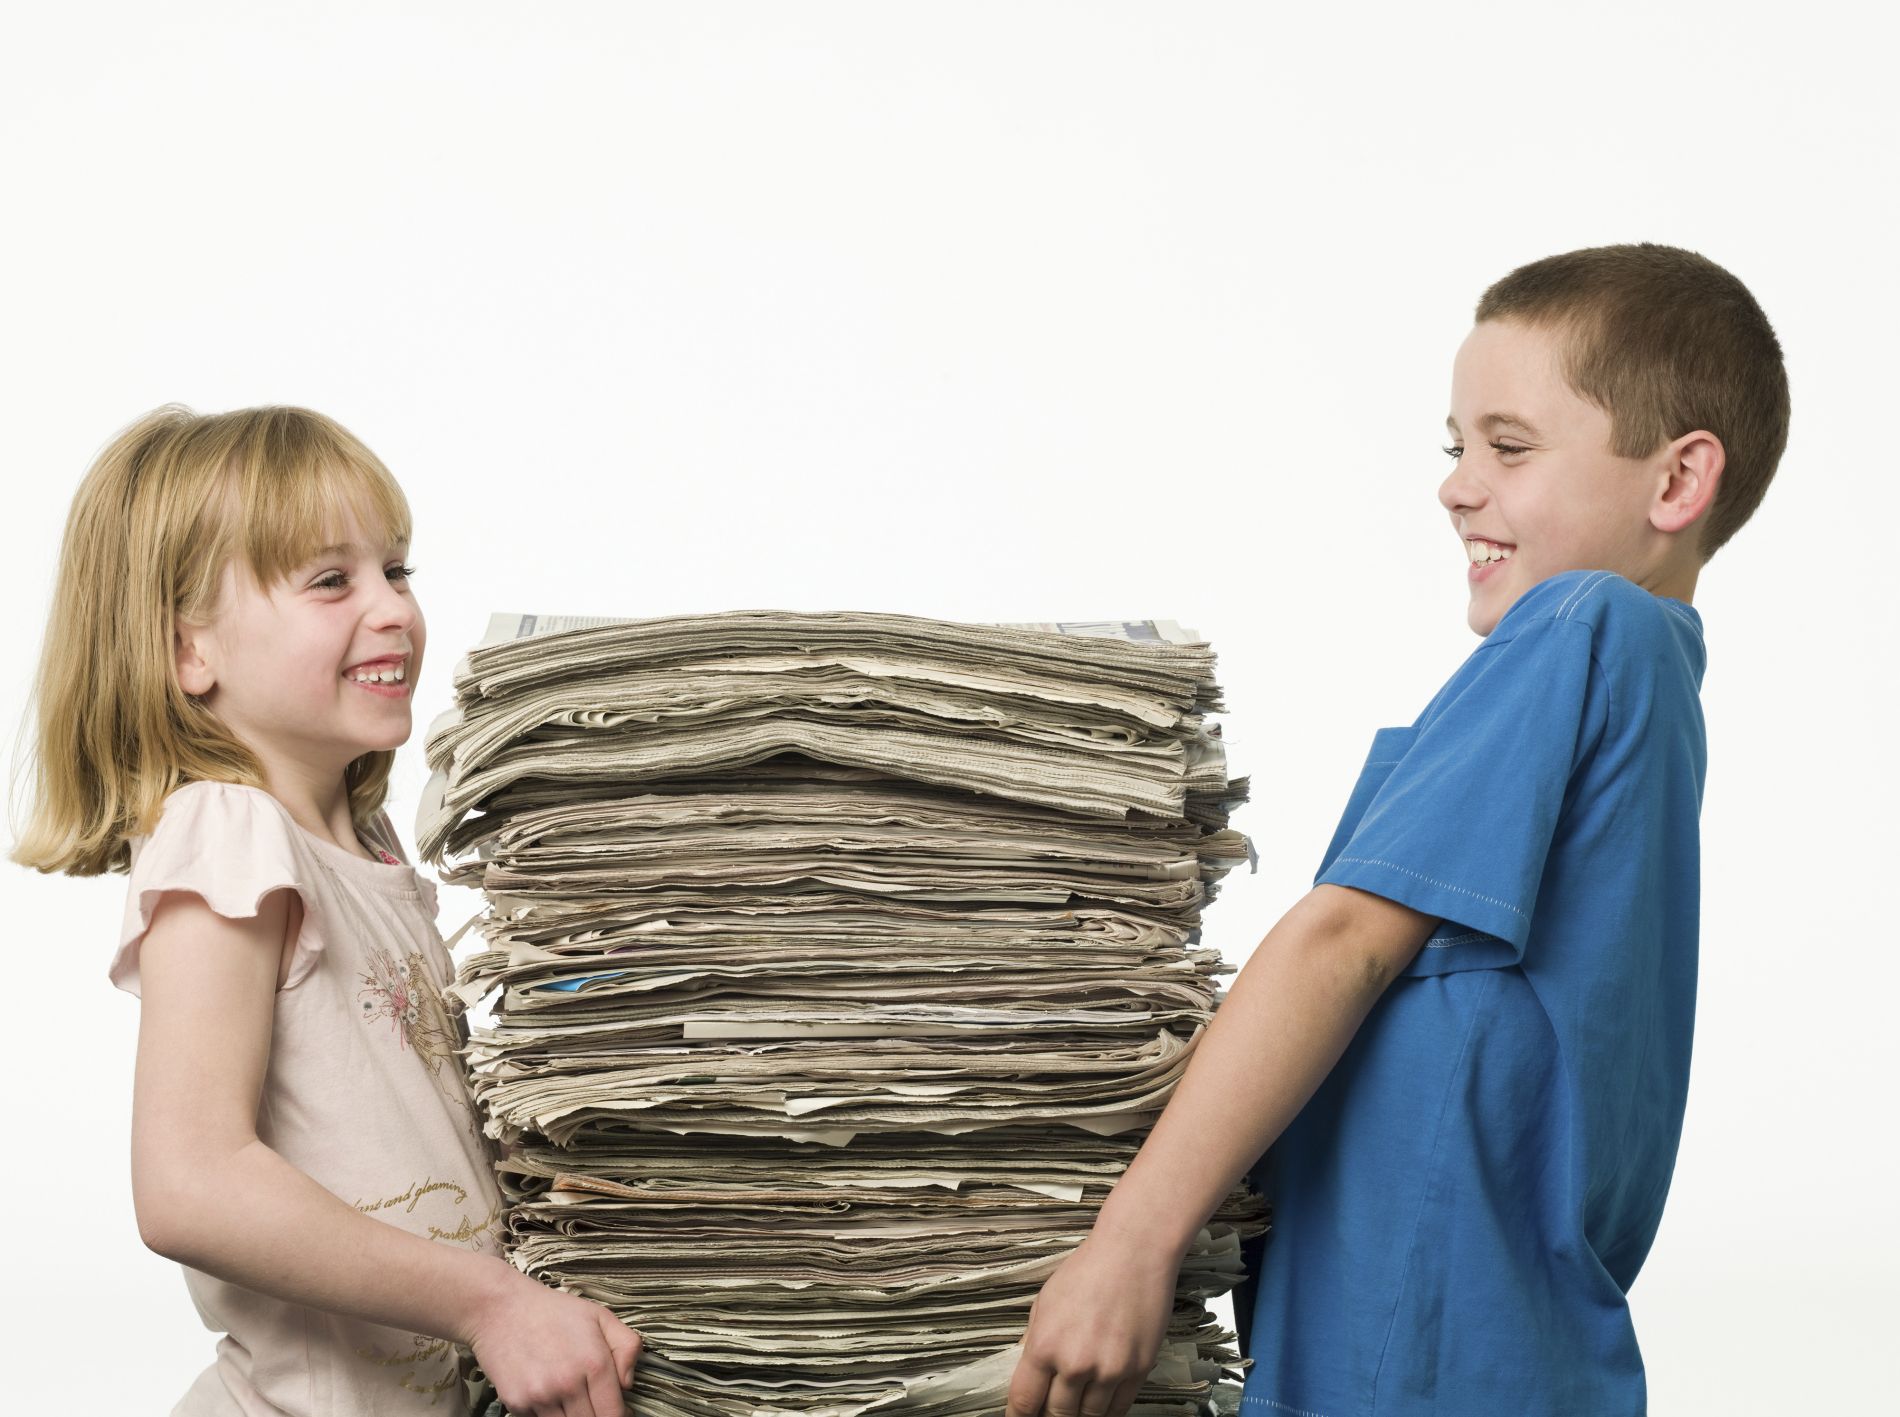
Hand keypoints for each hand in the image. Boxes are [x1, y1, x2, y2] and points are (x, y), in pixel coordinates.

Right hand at [464, 1266, 642, 1416]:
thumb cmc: (553, 1311)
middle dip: (596, 1415)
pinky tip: (548, 1393)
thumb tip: (627, 1385)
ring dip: (572, 1416)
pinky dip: (547, 1413)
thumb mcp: (600, 1316)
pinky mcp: (516, 1404)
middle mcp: (567, 1385)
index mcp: (594, 1363)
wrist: (500, 1308)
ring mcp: (540, 1397)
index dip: (618, 1416)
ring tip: (570, 1395)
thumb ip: (627, 1347)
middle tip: (592, 1399)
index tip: (616, 1410)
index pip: (613, 1415)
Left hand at [1004, 1233, 1178, 1416]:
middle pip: (1057, 1415)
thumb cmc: (1087, 1271)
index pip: (1024, 1403)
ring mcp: (1109, 1370)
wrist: (1134, 1253)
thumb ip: (1034, 1343)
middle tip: (1050, 1413)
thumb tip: (1029, 1377)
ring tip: (1075, 1407)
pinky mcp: (1137, 1370)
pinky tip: (1099, 1404)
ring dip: (1080, 1415)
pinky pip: (1119, 1408)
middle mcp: (1075, 1364)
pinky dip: (1107, 1411)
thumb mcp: (1044, 1303)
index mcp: (1044, 1346)